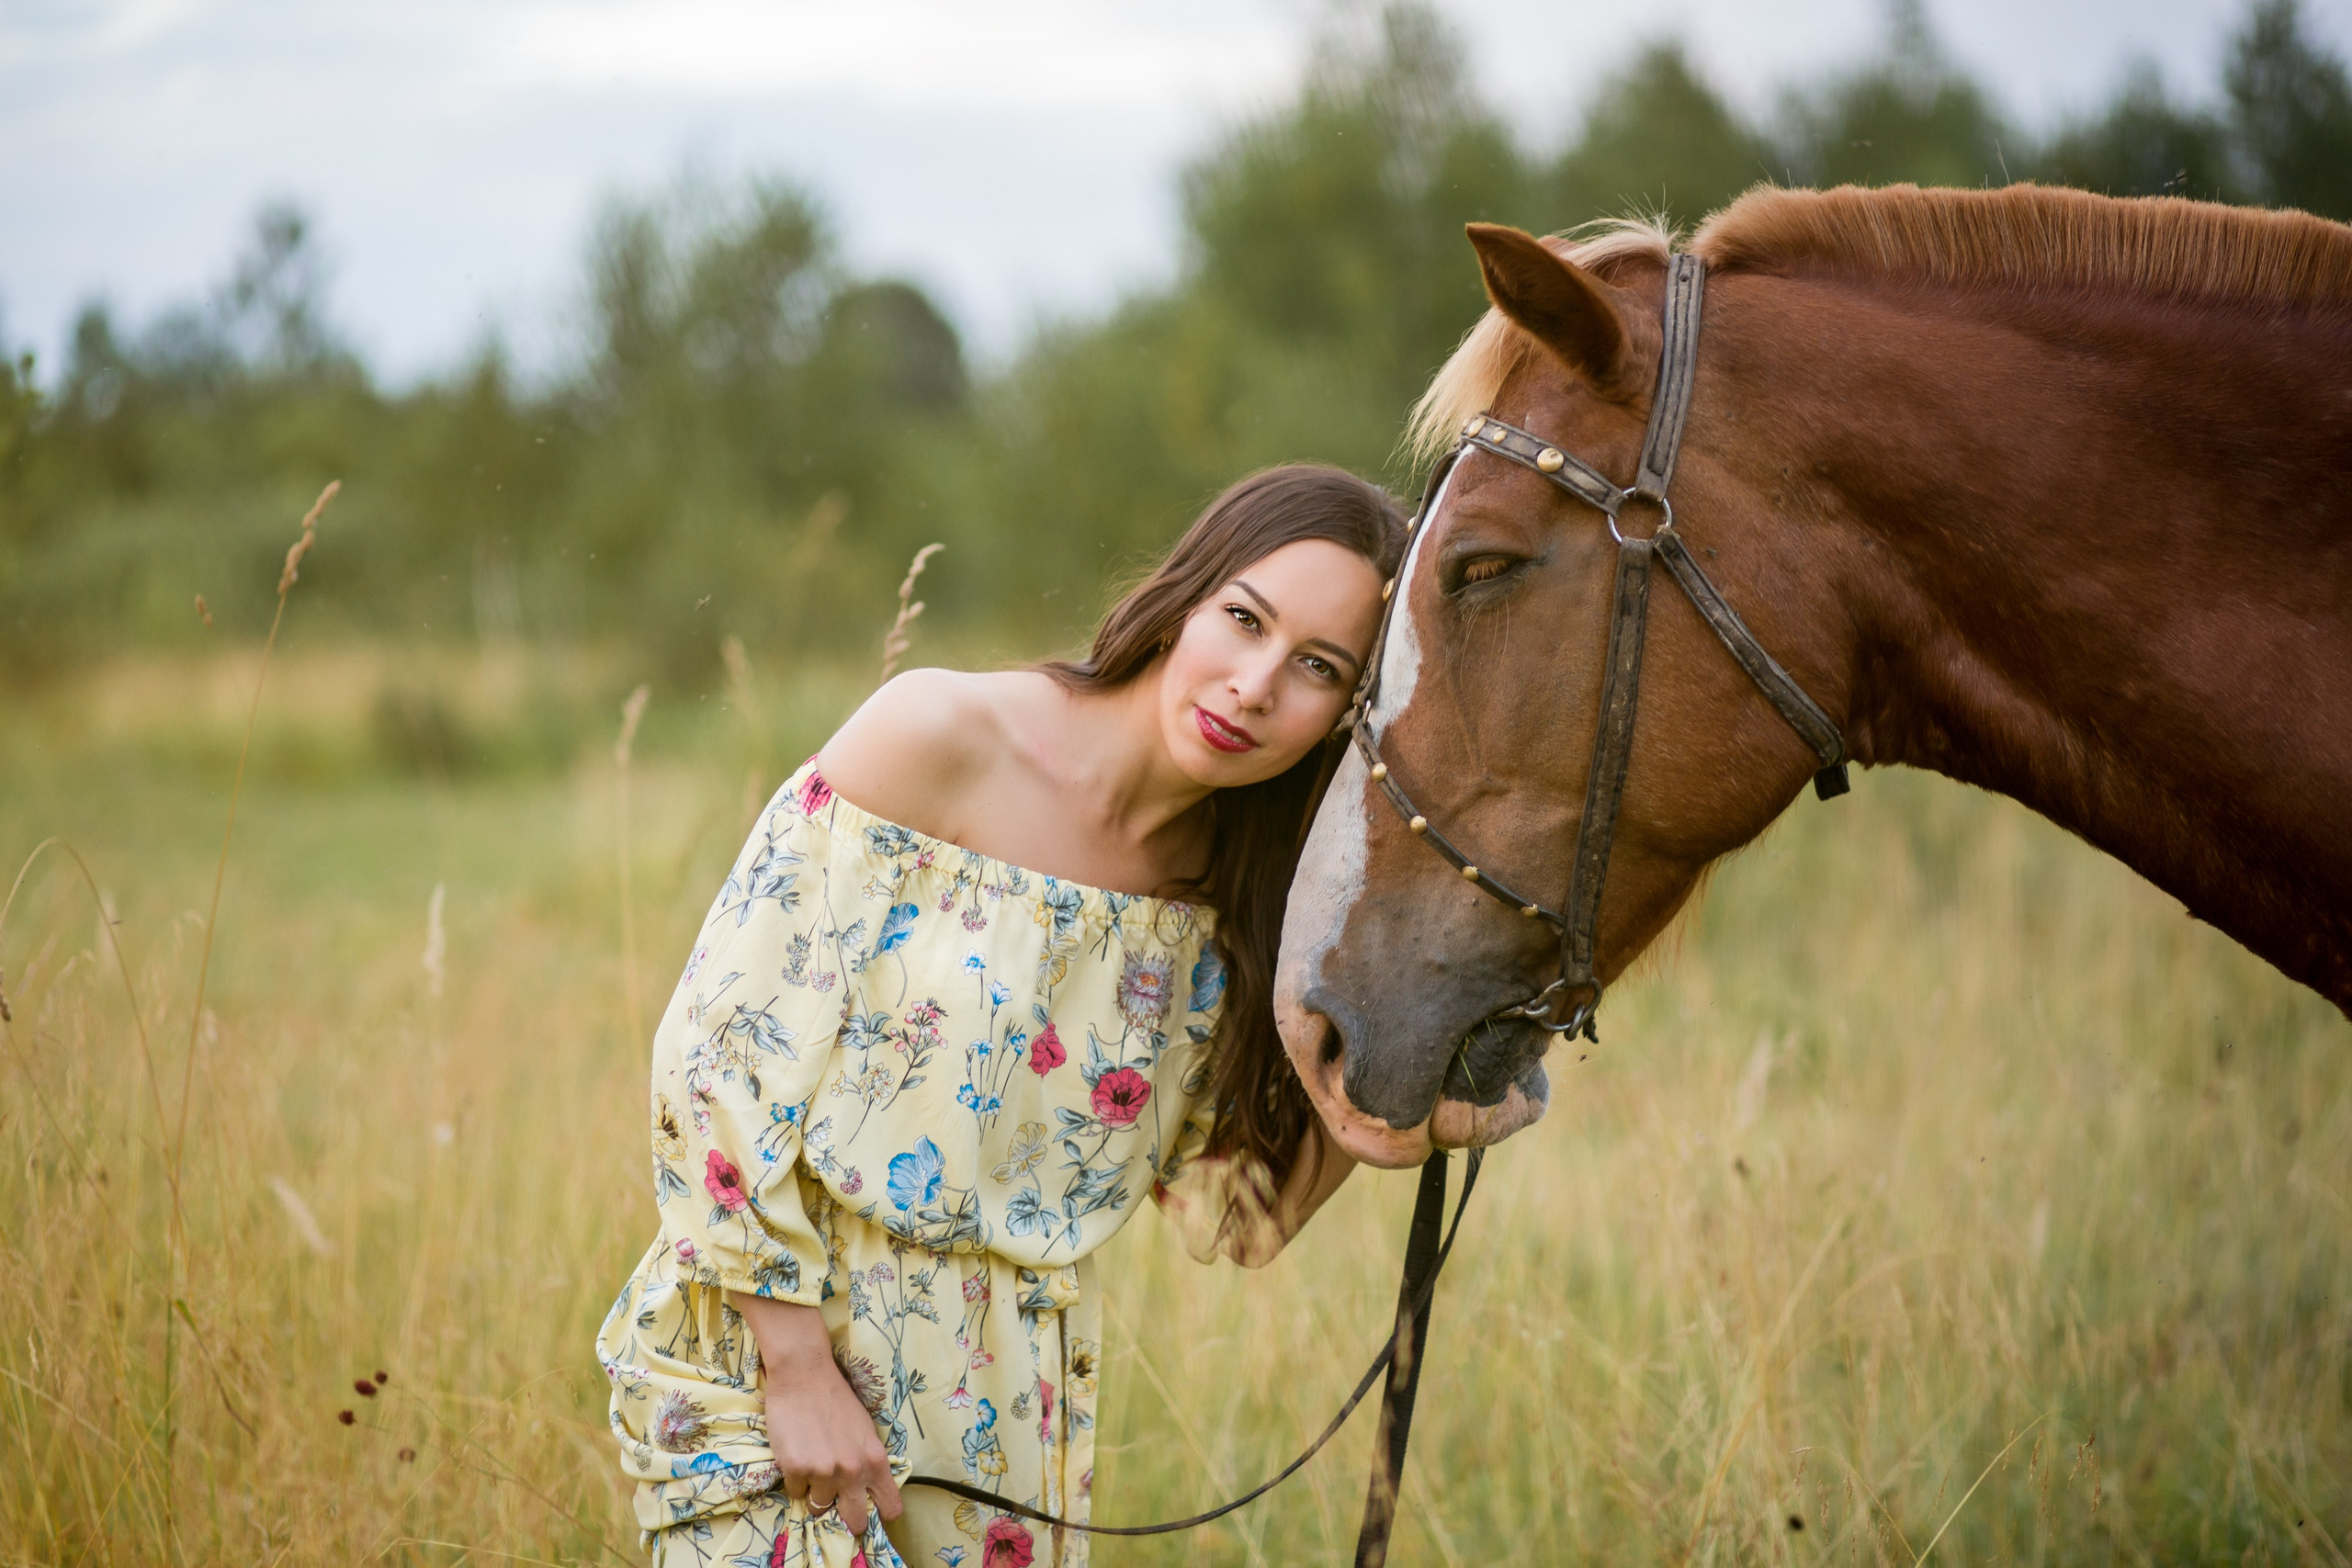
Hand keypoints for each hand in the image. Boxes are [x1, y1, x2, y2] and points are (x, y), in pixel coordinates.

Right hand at [730, 1293, 904, 1534]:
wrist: (804, 1374)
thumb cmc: (836, 1399)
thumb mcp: (865, 1432)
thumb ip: (867, 1463)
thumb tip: (863, 1491)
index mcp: (875, 1460)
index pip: (890, 1506)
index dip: (881, 1512)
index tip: (871, 1510)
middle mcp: (852, 1471)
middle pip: (855, 1521)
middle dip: (846, 1517)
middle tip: (836, 1503)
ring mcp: (823, 1471)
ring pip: (819, 1505)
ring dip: (814, 1491)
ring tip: (812, 1462)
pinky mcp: (795, 1468)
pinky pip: (795, 1491)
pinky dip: (794, 1479)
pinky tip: (796, 1453)